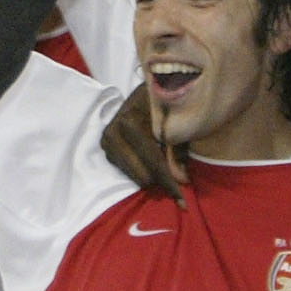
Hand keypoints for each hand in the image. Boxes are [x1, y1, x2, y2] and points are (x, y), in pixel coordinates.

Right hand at [101, 85, 185, 203]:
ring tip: (167, 162)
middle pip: (142, 176)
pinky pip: (128, 170)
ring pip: (135, 175)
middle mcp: (114, 131)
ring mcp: (108, 138)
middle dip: (162, 179)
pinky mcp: (107, 145)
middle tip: (180, 174)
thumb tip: (181, 180)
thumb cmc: (169, 102)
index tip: (183, 203)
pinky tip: (153, 159)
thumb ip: (179, 151)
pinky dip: (143, 170)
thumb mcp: (180, 123)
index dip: (170, 183)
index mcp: (131, 122)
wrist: (150, 87)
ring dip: (153, 174)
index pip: (153, 162)